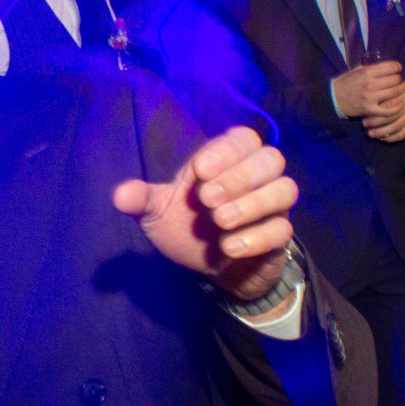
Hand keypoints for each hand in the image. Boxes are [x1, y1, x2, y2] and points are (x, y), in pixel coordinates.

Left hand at [112, 126, 297, 304]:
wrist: (211, 267)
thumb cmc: (187, 227)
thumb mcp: (158, 213)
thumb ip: (142, 200)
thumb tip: (119, 196)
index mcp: (227, 161)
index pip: (242, 138)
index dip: (226, 150)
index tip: (200, 170)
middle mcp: (256, 178)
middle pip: (270, 158)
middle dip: (240, 176)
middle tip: (207, 200)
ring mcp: (272, 206)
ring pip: (285, 190)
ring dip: (253, 204)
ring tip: (220, 221)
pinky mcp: (278, 237)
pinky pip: (283, 231)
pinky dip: (258, 237)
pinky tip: (230, 247)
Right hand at [332, 61, 404, 119]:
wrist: (334, 98)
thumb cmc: (346, 82)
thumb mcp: (356, 70)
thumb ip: (371, 68)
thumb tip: (387, 66)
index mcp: (367, 72)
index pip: (390, 67)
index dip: (397, 66)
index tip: (398, 68)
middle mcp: (370, 84)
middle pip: (395, 79)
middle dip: (399, 78)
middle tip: (399, 80)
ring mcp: (370, 98)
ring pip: (394, 93)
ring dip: (402, 90)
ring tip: (404, 88)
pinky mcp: (370, 109)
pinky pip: (388, 110)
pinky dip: (397, 107)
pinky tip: (400, 104)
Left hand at [363, 82, 404, 141]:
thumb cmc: (400, 93)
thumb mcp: (392, 89)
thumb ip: (382, 95)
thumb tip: (365, 108)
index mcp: (402, 93)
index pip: (386, 105)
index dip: (374, 112)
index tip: (364, 116)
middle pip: (390, 117)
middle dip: (375, 123)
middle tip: (364, 125)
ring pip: (395, 127)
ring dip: (381, 132)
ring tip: (370, 134)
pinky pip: (402, 134)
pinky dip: (391, 138)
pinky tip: (381, 138)